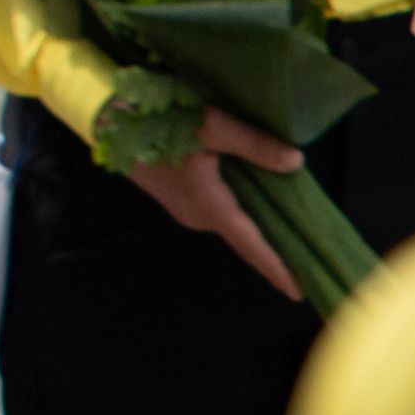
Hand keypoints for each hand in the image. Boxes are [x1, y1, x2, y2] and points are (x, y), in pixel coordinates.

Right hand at [122, 108, 305, 301]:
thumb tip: (295, 162)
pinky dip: (241, 215)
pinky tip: (256, 203)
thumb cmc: (157, 123)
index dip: (277, 268)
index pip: (251, 244)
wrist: (106, 121)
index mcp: (209, 205)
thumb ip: (254, 144)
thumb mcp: (212, 126)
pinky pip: (218, 213)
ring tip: (289, 235)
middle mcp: (197, 216)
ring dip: (257, 230)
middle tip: (308, 258)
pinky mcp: (177, 198)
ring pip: (230, 224)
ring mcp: (184, 209)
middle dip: (275, 250)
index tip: (299, 293)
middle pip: (244, 238)